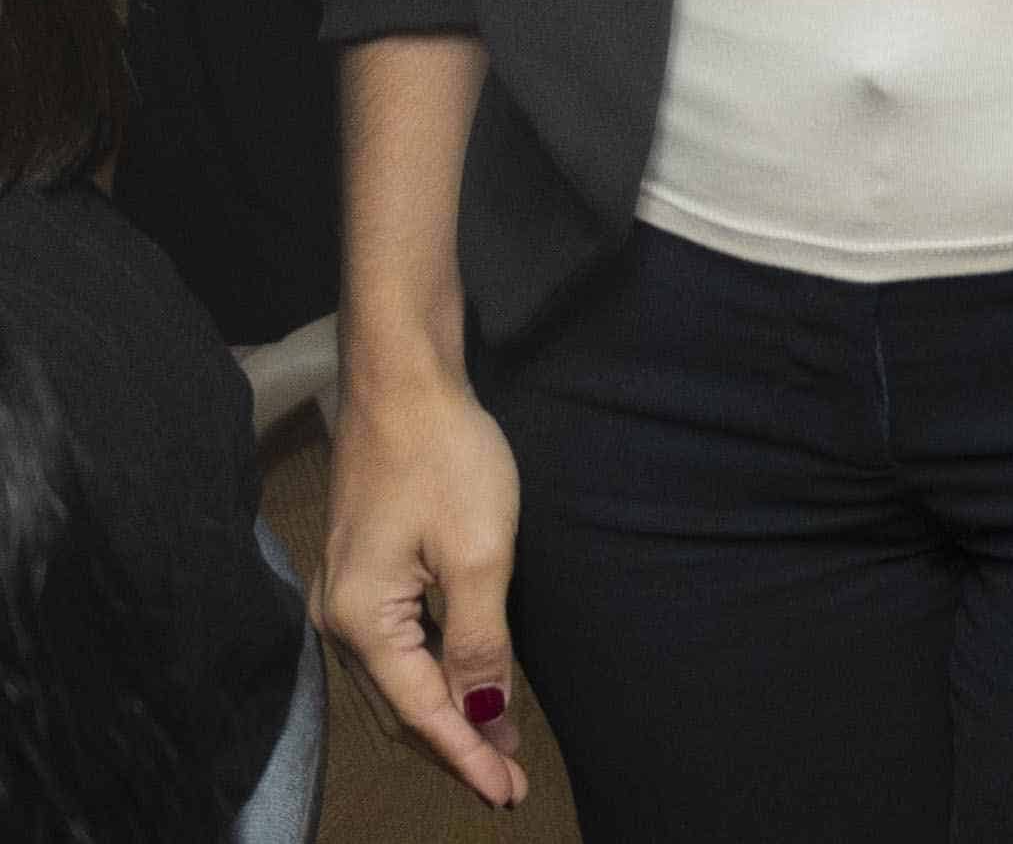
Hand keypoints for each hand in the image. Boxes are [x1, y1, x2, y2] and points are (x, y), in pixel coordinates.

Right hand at [322, 360, 530, 807]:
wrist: (402, 382)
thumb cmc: (443, 455)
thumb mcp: (480, 552)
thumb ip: (481, 640)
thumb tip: (487, 714)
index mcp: (363, 620)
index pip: (423, 710)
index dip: (468, 755)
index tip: (508, 794)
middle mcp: (339, 618)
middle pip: (402, 706)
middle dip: (457, 746)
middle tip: (508, 784)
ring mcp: (346, 595)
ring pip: (398, 681)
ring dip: (446, 715)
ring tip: (495, 752)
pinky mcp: (362, 573)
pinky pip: (397, 648)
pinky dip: (433, 676)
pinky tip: (464, 687)